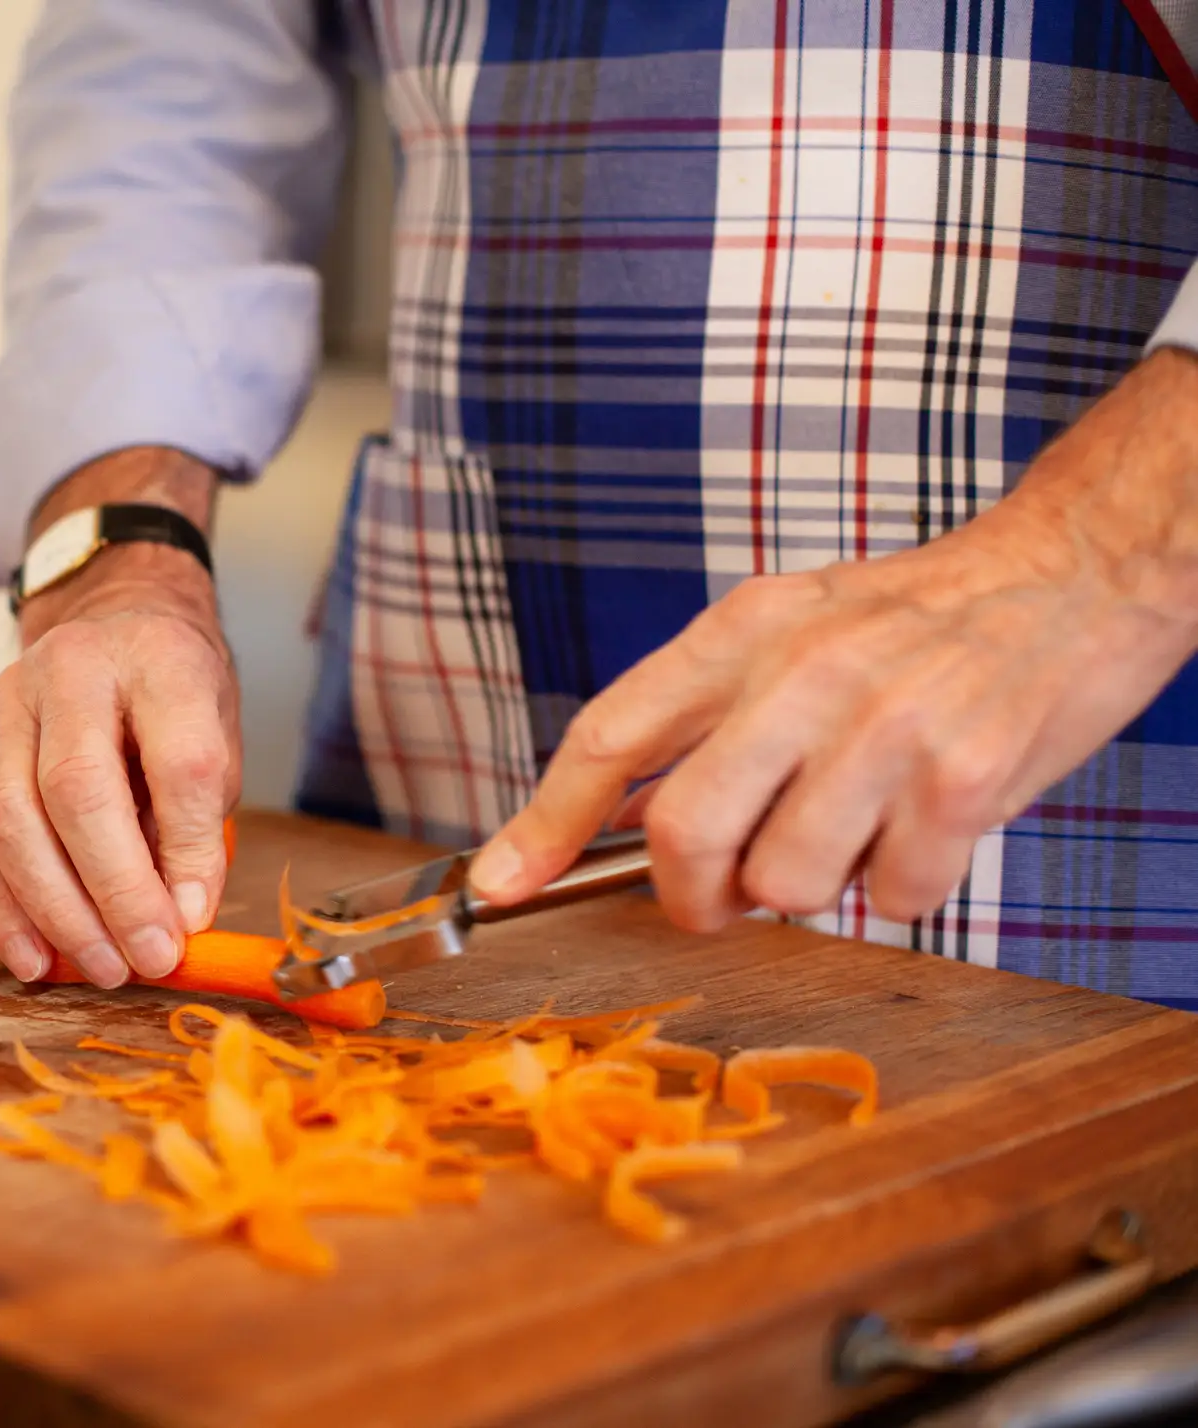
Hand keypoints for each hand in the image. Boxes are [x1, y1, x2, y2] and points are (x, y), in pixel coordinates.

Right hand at [0, 447, 240, 986]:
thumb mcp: (214, 738)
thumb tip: (180, 917)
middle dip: (114, 890)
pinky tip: (32, 954)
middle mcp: (70, 669)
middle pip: (78, 788)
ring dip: (52, 909)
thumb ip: (198, 822)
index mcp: (158, 658)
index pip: (179, 757)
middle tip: (145, 958)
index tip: (194, 919)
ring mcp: (4, 702)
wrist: (109, 626)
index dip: (189, 848)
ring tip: (97, 967)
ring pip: (9, 816)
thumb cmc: (168, 693)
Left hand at [469, 348, 1197, 929]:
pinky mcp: (964, 777)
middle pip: (685, 833)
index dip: (542, 821)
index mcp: (742, 631)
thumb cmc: (918, 618)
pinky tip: (925, 830)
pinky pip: (895, 898)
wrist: (1073, 569)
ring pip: (787, 884)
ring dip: (813, 891)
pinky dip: (904, 889)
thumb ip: (705, 716)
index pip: (610, 734)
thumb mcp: (791, 628)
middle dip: (691, 897)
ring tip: (854, 831)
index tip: (499, 883)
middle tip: (722, 899)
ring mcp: (885, 726)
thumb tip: (615, 824)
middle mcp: (803, 672)